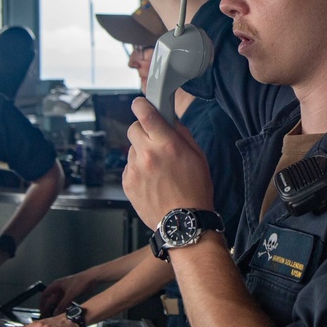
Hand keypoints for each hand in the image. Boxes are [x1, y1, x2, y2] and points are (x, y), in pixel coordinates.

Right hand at [39, 274, 94, 316]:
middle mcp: (59, 288)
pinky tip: (63, 313)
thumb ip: (63, 304)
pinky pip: (64, 302)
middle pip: (51, 299)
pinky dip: (63, 307)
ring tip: (54, 317)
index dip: (42, 303)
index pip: (44, 295)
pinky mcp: (71, 294)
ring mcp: (65, 291)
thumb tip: (56, 313)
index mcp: (56, 285)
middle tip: (47, 316)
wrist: (92, 278)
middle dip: (49, 308)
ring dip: (56, 308)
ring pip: (58, 302)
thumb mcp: (70, 294)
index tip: (41, 311)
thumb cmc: (80, 282)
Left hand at [123, 96, 214, 228]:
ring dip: (142, 153)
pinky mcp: (127, 183)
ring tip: (158, 170)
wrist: (183, 222)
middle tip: (155, 142)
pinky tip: (152, 181)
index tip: (141, 104)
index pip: (145, 113)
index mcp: (167, 144)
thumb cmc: (195, 190)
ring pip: (132, 150)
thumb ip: (181, 133)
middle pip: (133, 128)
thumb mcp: (198, 156)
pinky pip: (129, 167)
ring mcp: (134, 169)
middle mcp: (147, 154)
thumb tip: (169, 118)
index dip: (141, 105)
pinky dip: (138, 170)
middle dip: (142, 131)